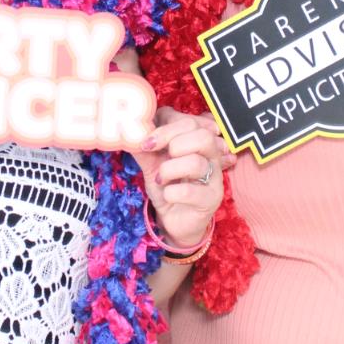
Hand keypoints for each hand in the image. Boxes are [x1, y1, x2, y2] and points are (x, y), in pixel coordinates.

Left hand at [131, 109, 232, 251]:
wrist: (175, 221)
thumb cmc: (168, 188)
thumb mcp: (152, 165)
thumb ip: (144, 149)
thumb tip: (129, 131)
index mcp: (198, 143)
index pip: (190, 122)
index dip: (167, 127)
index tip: (146, 141)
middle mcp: (211, 157)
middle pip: (202, 136)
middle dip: (172, 142)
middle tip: (154, 153)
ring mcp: (214, 179)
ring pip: (196, 163)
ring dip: (168, 170)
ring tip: (160, 179)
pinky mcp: (211, 200)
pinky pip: (190, 191)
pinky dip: (171, 193)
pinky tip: (168, 196)